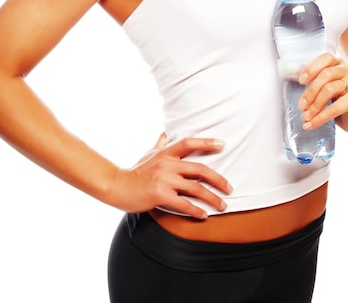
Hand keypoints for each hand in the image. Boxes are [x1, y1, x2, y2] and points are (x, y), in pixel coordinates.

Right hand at [105, 133, 231, 218]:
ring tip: (222, 205)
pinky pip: (184, 203)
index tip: (223, 145)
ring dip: (212, 198)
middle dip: (218, 179)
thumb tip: (166, 132)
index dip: (207, 143)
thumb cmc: (135, 170)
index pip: (189, 143)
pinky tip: (204, 215)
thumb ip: (160, 144)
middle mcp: (167, 164)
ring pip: (196, 188)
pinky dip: (196, 210)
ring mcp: (164, 180)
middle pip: (200, 169)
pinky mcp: (160, 195)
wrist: (117, 186)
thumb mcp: (148, 153)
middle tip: (230, 187)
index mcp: (166, 153)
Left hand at [297, 53, 347, 131]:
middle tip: (301, 105)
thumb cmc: (338, 99)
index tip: (301, 81)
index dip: (312, 68)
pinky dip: (320, 117)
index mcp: (339, 63)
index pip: (326, 58)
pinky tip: (312, 124)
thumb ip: (313, 81)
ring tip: (305, 116)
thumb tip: (292, 80)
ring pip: (329, 89)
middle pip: (326, 74)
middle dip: (310, 91)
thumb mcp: (325, 87)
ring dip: (314, 105)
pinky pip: (335, 108)